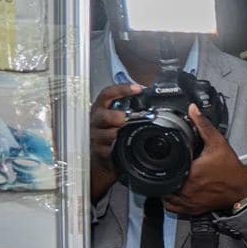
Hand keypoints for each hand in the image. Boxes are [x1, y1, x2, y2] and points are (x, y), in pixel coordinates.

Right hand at [90, 83, 141, 200]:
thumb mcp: (118, 119)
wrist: (102, 158)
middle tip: (126, 118)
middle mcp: (96, 121)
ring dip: (119, 135)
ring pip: (107, 134)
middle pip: (104, 116)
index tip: (138, 89)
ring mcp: (95, 136)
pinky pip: (108, 150)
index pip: (108, 94)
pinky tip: (122, 148)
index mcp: (101, 109)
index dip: (121, 90)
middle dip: (117, 117)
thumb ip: (129, 110)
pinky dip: (116, 149)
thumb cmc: (113, 134)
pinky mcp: (98, 151)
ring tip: (127, 135)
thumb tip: (151, 104)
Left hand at [163, 104, 246, 215]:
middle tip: (166, 167)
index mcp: (189, 173)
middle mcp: (186, 190)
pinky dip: (169, 202)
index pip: (165, 169)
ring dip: (164, 188)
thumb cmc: (231, 169)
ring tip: (167, 178)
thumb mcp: (218, 143)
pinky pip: (172, 208)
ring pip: (164, 197)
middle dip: (162, 174)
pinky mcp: (192, 210)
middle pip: (162, 182)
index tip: (163, 158)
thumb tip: (193, 109)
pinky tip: (172, 192)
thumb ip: (204, 125)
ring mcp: (188, 202)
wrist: (242, 190)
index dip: (161, 163)